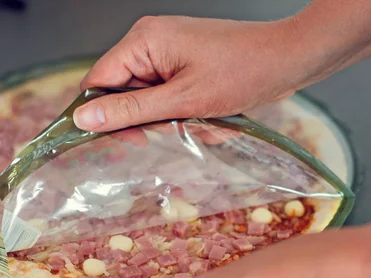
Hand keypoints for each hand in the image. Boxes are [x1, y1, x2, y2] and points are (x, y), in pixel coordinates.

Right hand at [74, 16, 307, 131]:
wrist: (286, 60)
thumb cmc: (241, 72)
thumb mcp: (182, 100)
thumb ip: (131, 110)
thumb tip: (83, 119)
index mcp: (142, 41)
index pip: (97, 82)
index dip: (102, 116)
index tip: (123, 142)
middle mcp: (150, 42)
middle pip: (124, 94)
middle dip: (151, 118)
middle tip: (178, 125)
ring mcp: (167, 53)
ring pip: (149, 101)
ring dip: (174, 119)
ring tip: (205, 117)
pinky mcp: (183, 64)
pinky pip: (169, 97)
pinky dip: (187, 113)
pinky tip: (212, 113)